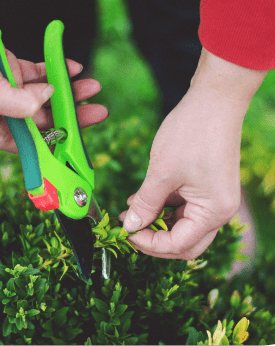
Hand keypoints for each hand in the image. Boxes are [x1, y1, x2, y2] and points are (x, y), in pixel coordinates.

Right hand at [0, 0, 107, 153]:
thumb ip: (23, 105)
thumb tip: (49, 99)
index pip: (32, 143)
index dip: (58, 142)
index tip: (81, 140)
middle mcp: (3, 116)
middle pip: (44, 119)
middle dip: (71, 113)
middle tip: (97, 111)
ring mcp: (9, 93)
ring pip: (46, 96)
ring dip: (69, 90)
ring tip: (92, 86)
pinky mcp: (12, 73)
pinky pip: (40, 74)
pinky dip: (55, 71)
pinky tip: (73, 68)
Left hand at [119, 47, 266, 259]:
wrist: (214, 100)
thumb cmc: (190, 134)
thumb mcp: (161, 173)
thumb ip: (145, 204)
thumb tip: (131, 226)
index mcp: (213, 212)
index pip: (179, 245)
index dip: (149, 244)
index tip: (126, 233)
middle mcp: (218, 211)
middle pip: (184, 242)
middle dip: (155, 239)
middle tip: (130, 229)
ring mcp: (214, 198)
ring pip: (182, 224)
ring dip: (156, 222)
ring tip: (129, 211)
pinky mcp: (207, 187)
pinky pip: (183, 206)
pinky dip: (163, 206)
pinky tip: (142, 198)